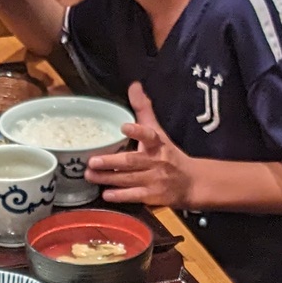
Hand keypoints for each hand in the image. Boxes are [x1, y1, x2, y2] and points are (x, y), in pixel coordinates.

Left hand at [86, 84, 194, 207]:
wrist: (191, 183)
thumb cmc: (169, 154)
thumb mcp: (159, 132)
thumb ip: (144, 110)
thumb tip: (134, 86)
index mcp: (158, 144)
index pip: (149, 135)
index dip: (137, 131)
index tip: (124, 127)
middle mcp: (157, 162)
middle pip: (132, 161)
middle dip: (111, 162)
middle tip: (92, 161)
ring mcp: (155, 180)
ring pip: (129, 179)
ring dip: (108, 178)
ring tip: (90, 175)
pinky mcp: (153, 196)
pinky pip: (134, 196)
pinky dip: (120, 195)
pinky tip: (105, 194)